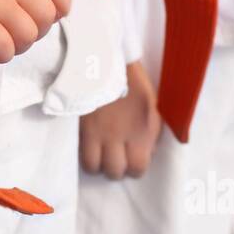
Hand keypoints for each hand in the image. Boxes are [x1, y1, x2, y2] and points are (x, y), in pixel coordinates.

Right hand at [0, 0, 71, 62]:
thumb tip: (42, 14)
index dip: (61, 5)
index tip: (49, 17)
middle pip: (47, 16)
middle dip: (36, 33)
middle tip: (15, 36)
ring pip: (30, 35)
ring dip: (18, 47)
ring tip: (0, 44)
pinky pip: (7, 47)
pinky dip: (2, 55)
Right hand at [79, 60, 161, 178]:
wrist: (104, 61)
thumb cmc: (133, 82)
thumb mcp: (154, 105)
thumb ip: (153, 132)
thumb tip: (149, 153)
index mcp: (140, 130)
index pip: (137, 168)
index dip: (135, 167)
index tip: (132, 158)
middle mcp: (118, 136)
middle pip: (115, 171)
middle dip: (116, 168)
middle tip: (116, 156)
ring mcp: (96, 133)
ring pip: (93, 167)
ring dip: (98, 164)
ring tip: (100, 153)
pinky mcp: (79, 127)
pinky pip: (79, 153)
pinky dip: (84, 154)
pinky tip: (89, 146)